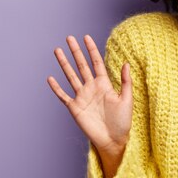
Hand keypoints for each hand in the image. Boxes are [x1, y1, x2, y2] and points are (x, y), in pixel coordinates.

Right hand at [47, 35, 132, 153]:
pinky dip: (56, 88)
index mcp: (104, 84)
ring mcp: (82, 97)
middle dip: (76, 51)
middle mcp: (92, 88)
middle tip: (69, 37)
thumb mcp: (127, 100)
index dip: (91, 50)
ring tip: (58, 51)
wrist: (113, 140)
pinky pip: (63, 96)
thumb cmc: (122, 122)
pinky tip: (50, 78)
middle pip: (81, 65)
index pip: (96, 63)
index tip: (86, 37)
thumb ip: (126, 82)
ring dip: (64, 64)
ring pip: (71, 76)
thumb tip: (126, 63)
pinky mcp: (75, 108)